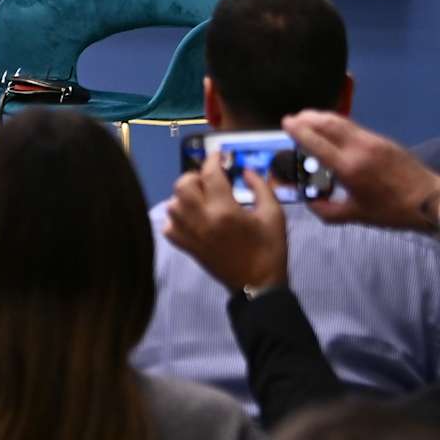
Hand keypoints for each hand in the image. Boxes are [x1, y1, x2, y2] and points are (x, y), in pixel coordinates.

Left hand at [163, 153, 287, 291]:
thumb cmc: (269, 249)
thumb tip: (244, 171)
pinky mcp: (184, 246)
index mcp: (225, 211)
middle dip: (196, 177)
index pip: (210, 174)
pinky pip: (168, 225)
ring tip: (203, 200)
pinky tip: (193, 218)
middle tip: (210, 181)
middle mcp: (202, 220)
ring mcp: (189, 234)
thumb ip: (260, 188)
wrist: (258, 285)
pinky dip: (176, 217)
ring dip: (185, 196)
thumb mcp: (274, 215)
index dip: (214, 160)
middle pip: (183, 185)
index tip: (219, 156)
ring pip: (172, 203)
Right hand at [285, 110, 439, 229]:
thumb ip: (328, 211)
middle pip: (327, 123)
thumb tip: (310, 203)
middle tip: (294, 118)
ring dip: (322, 117)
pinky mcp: (382, 140)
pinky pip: (353, 127)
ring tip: (309, 118)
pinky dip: (337, 124)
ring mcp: (372, 141)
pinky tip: (333, 130)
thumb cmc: (392, 210)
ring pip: (341, 121)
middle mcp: (358, 148)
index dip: (298, 130)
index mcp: (348, 167)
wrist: (429, 200)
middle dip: (307, 118)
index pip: (316, 142)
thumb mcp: (357, 216)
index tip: (285, 123)